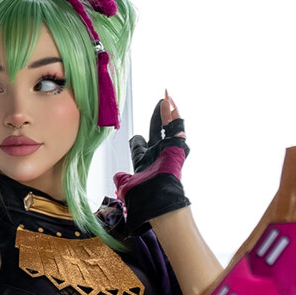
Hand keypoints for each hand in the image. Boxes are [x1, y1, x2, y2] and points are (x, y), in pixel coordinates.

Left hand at [114, 91, 190, 233]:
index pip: (140, 145)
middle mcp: (158, 154)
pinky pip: (177, 128)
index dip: (137, 141)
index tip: (137, 138)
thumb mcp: (126, 185)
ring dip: (168, 111)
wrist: (155, 198)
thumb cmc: (141, 194)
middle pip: (157, 129)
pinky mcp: (177, 147)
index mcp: (144, 161)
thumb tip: (118, 178)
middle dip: (159, 116)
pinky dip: (175, 116)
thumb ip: (121, 179)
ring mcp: (168, 150)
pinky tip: (172, 104)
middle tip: (161, 101)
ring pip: (169, 126)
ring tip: (167, 96)